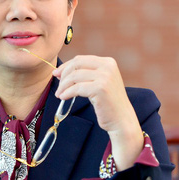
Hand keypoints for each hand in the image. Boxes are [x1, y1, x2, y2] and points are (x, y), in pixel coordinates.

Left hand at [53, 55, 142, 169]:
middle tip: (58, 86)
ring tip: (59, 94)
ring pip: (74, 76)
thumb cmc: (108, 103)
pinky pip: (76, 88)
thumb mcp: (100, 82)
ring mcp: (105, 77)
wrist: (122, 120)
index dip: (66, 66)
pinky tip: (63, 98)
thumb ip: (86, 74)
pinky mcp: (100, 88)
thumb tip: (60, 71)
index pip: (80, 59)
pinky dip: (67, 93)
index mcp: (108, 62)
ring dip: (63, 86)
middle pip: (76, 65)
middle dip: (63, 75)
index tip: (56, 74)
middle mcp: (108, 66)